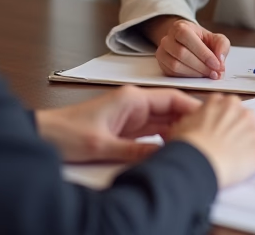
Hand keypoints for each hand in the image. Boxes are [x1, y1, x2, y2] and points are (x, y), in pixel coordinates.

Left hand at [36, 85, 202, 162]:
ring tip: (196, 142)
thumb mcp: (103, 146)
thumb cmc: (66, 133)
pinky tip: (173, 147)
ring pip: (164, 120)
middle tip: (208, 134)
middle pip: (172, 109)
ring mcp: (130, 116)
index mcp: (131, 99)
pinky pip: (153, 131)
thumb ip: (136, 150)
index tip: (210, 118)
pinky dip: (165, 138)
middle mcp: (133, 104)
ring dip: (179, 130)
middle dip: (190, 120)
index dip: (194, 107)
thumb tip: (164, 155)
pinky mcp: (125, 128)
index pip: (172, 98)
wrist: (44, 135)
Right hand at [143, 16, 230, 78]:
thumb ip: (222, 45)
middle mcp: (167, 38)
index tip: (217, 64)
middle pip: (181, 54)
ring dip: (194, 73)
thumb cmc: (203, 41)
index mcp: (180, 27)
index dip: (203, 53)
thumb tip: (220, 60)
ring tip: (208, 75)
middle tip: (214, 73)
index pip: (187, 38)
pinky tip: (198, 76)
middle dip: (201, 66)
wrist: (189, 44)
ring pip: (175, 65)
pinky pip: (172, 73)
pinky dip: (187, 77)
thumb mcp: (216, 39)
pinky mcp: (162, 64)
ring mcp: (162, 52)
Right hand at [170, 93, 254, 188]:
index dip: (223, 118)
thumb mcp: (184, 122)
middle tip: (226, 142)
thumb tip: (197, 121)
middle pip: (246, 118)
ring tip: (238, 156)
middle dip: (239, 129)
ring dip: (251, 143)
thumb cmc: (188, 144)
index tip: (220, 126)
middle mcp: (243, 113)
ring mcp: (254, 133)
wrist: (196, 163)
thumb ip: (198, 116)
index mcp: (226, 102)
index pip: (230, 106)